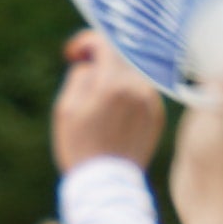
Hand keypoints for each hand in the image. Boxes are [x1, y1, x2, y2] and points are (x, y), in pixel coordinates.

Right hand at [52, 31, 166, 172]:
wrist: (107, 182)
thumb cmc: (79, 146)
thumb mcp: (66, 109)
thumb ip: (79, 77)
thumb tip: (90, 63)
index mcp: (112, 83)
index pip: (104, 42)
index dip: (85, 41)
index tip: (72, 53)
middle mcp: (137, 87)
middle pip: (119, 58)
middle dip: (99, 61)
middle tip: (83, 74)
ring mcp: (151, 101)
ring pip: (130, 76)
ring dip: (113, 80)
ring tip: (97, 104)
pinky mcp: (157, 115)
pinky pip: (140, 94)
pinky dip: (126, 97)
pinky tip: (112, 118)